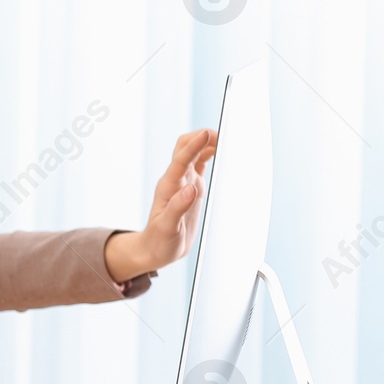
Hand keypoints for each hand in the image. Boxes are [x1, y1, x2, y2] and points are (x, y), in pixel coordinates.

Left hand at [104, 128, 216, 281]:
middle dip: (202, 137)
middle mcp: (176, 181)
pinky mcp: (192, 189)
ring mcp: (184, 183)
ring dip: (208, 144)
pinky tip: (223, 154)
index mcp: (169, 187)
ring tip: (228, 141)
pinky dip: (211, 156)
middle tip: (224, 135)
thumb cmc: (159, 241)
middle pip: (185, 148)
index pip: (181, 159)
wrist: (155, 250)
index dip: (194, 145)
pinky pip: (201, 166)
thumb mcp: (167, 228)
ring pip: (194, 154)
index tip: (208, 133)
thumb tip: (191, 189)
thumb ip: (177, 208)